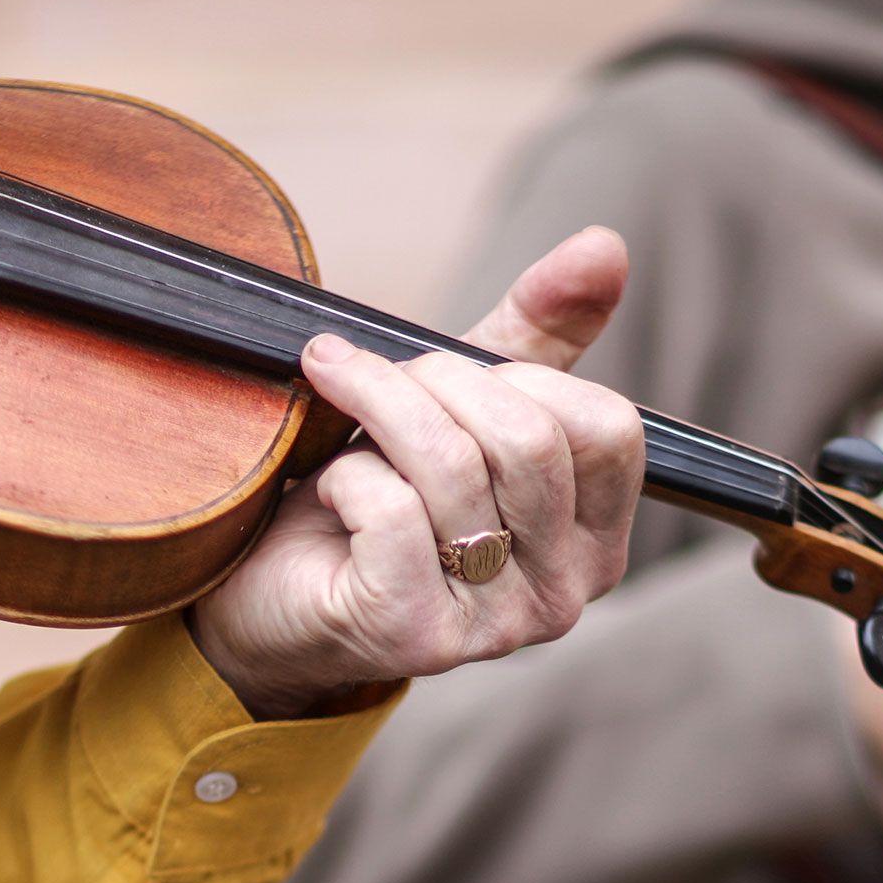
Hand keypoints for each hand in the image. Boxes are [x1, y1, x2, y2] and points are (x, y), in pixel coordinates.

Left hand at [189, 227, 645, 720]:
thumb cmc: (374, 500)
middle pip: (528, 439)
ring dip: (377, 415)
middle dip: (435, 382)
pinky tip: (331, 497)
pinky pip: (392, 511)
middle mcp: (563, 597)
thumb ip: (536, 334)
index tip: (447, 377)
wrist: (272, 596)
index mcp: (595, 543)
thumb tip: (605, 246)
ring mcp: (495, 627)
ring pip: (454, 466)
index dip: (520, 378)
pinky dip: (344, 477)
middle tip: (368, 377)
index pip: (610, 430)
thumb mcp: (461, 407)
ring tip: (342, 424)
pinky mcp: (417, 637)